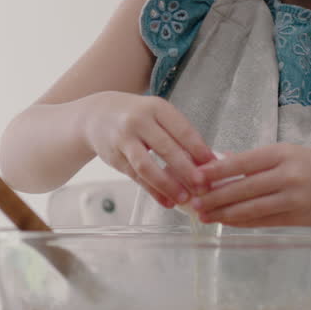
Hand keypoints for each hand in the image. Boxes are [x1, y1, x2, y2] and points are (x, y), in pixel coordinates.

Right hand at [80, 92, 215, 207]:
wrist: (97, 115)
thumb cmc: (137, 117)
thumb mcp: (157, 115)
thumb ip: (178, 135)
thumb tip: (207, 162)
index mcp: (156, 108)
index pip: (182, 130)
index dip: (199, 150)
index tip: (214, 166)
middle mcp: (139, 121)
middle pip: (166, 148)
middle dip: (187, 170)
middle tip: (203, 187)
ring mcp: (124, 139)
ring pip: (147, 166)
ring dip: (168, 185)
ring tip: (184, 198)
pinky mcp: (115, 157)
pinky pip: (136, 177)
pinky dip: (153, 191)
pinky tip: (167, 201)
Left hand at [192, 144, 310, 226]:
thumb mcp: (288, 152)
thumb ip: (255, 160)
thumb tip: (220, 161)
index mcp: (282, 154)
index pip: (242, 163)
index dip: (216, 172)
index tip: (195, 178)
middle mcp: (288, 175)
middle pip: (243, 189)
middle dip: (215, 198)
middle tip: (194, 204)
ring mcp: (294, 199)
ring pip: (251, 209)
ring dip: (225, 214)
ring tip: (205, 216)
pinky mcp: (298, 218)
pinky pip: (264, 222)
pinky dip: (242, 222)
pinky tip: (227, 222)